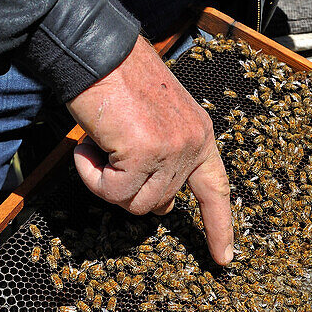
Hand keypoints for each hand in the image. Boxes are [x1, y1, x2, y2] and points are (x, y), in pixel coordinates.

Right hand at [66, 37, 233, 263]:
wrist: (97, 52)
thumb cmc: (118, 81)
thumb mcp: (155, 122)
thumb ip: (163, 159)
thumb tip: (162, 206)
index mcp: (200, 135)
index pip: (216, 190)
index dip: (219, 227)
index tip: (224, 258)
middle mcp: (192, 143)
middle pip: (158, 203)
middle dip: (126, 188)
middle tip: (107, 153)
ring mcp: (171, 149)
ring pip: (134, 203)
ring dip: (106, 181)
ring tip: (98, 144)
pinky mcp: (143, 153)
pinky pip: (111, 191)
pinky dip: (90, 174)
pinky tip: (87, 145)